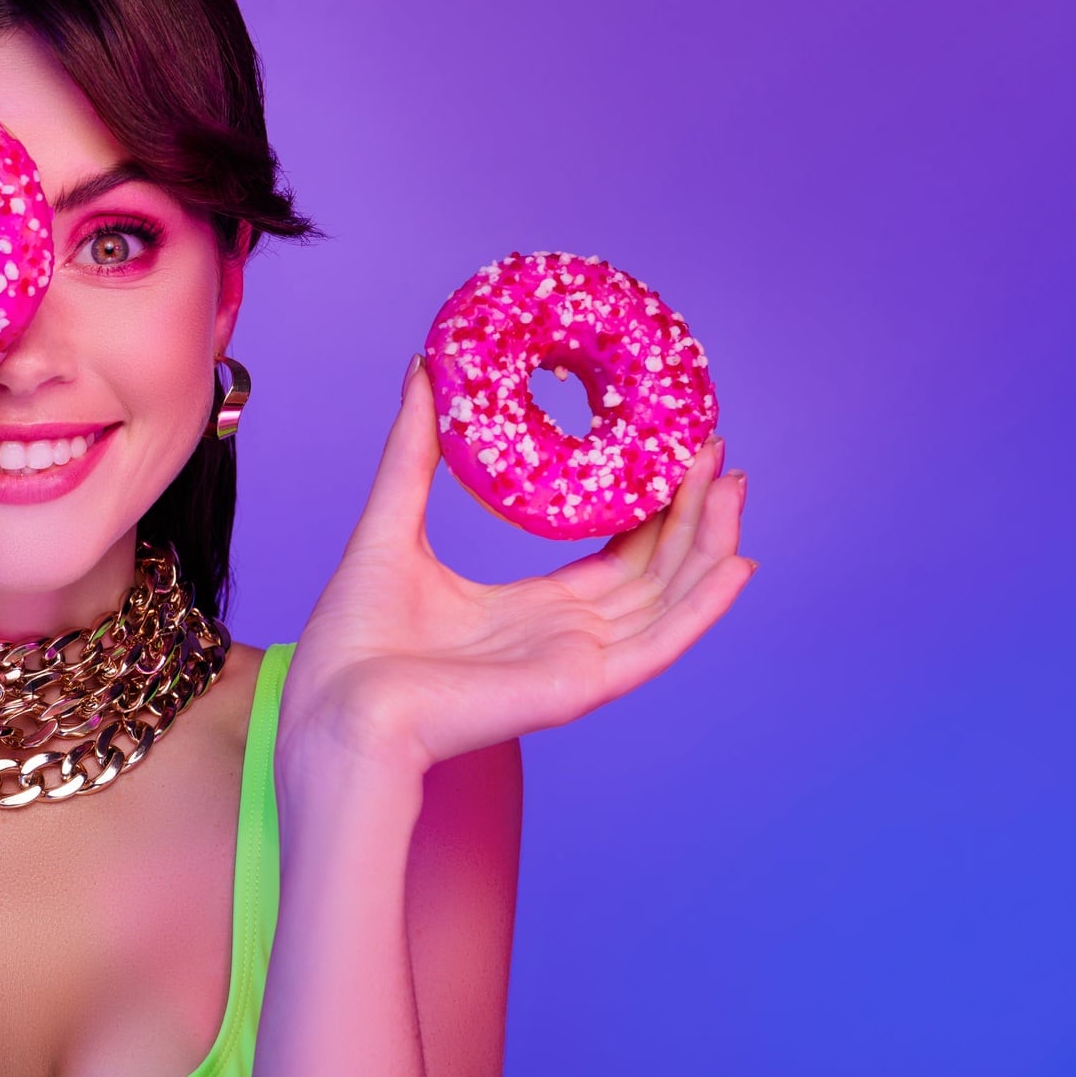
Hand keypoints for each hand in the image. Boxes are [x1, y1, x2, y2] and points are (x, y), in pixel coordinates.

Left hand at [280, 355, 755, 778]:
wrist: (337, 706)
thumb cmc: (353, 640)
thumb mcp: (391, 525)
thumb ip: (412, 454)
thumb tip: (423, 370)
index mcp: (526, 613)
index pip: (611, 559)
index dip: (649, 510)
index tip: (673, 452)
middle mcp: (562, 640)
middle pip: (652, 574)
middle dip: (692, 515)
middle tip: (715, 452)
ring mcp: (577, 665)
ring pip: (668, 601)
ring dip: (709, 545)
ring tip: (734, 485)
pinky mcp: (580, 686)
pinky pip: (659, 645)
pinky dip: (703, 608)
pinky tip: (738, 564)